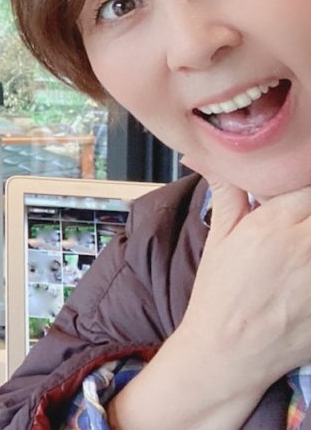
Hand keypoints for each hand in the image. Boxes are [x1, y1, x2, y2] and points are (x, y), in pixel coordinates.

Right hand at [177, 155, 310, 388]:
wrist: (230, 351)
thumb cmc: (221, 294)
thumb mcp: (220, 237)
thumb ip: (226, 191)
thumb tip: (204, 155)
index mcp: (274, 223)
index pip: (307, 181)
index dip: (303, 180)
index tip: (298, 191)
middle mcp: (306, 244)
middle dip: (310, 211)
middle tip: (299, 220)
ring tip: (300, 250)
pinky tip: (304, 275)